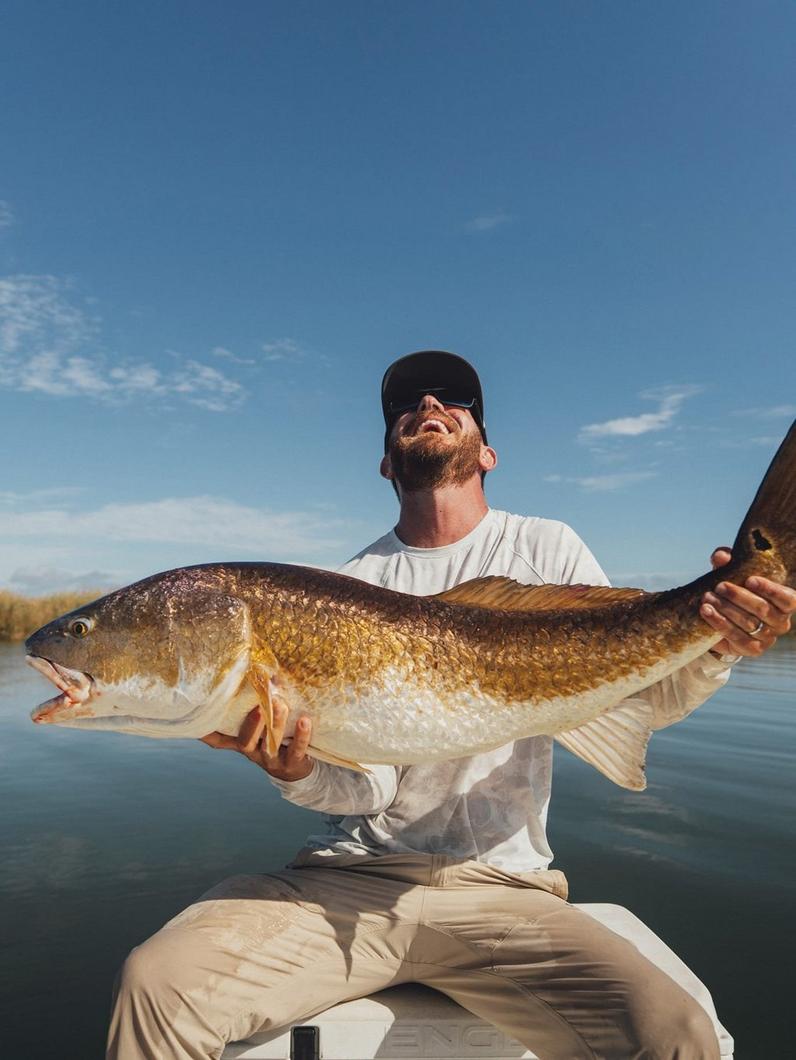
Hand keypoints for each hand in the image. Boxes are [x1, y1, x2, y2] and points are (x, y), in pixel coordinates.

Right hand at [200, 700, 314, 780]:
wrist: (296, 767)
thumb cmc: (277, 736)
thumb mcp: (264, 722)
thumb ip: (261, 702)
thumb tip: (269, 673)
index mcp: (241, 740)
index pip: (219, 739)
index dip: (207, 732)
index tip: (198, 721)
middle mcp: (252, 751)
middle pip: (245, 741)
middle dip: (251, 723)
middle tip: (258, 705)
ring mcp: (271, 760)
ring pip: (269, 744)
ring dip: (275, 723)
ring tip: (281, 704)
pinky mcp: (292, 763)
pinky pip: (296, 750)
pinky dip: (301, 735)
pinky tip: (304, 720)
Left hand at [701, 547, 794, 656]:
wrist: (726, 619)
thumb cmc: (736, 590)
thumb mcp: (733, 574)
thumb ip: (729, 563)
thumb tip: (721, 556)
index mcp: (785, 603)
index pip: (788, 599)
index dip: (770, 589)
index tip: (749, 579)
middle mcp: (781, 622)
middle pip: (764, 610)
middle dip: (739, 597)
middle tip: (719, 586)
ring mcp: (768, 638)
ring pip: (749, 624)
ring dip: (726, 610)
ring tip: (707, 598)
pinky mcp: (752, 650)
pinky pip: (737, 638)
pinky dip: (719, 623)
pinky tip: (706, 612)